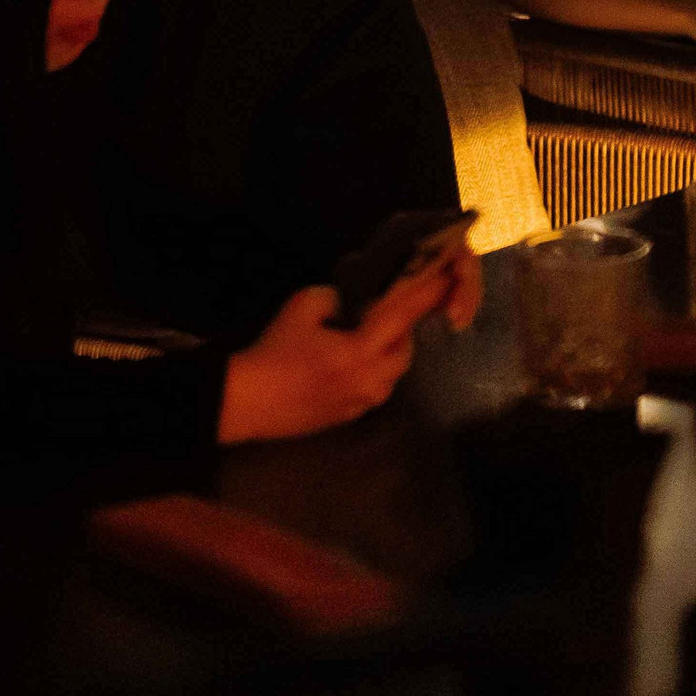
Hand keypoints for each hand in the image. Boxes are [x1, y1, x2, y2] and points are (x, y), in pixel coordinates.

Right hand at [216, 241, 478, 445]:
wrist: (249, 401)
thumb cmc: (275, 351)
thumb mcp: (302, 306)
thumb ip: (334, 299)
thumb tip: (345, 307)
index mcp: (361, 352)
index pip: (402, 318)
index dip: (425, 296)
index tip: (445, 279)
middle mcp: (370, 381)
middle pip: (404, 351)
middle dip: (402, 329)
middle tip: (385, 308)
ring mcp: (361, 403)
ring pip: (391, 373)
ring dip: (387, 351)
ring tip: (365, 333)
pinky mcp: (348, 416)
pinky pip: (373, 388)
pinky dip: (370, 369)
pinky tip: (346, 360)